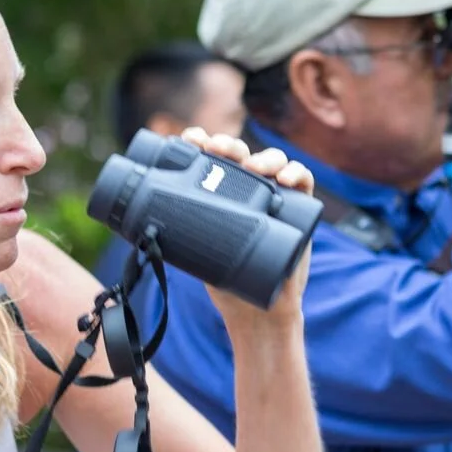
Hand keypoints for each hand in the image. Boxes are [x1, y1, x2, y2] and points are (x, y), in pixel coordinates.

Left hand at [178, 127, 315, 329]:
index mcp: (221, 193)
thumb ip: (181, 237)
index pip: (211, 158)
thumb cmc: (227, 282)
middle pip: (240, 154)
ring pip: (273, 161)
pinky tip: (286, 180)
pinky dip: (297, 173)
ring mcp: (275, 196)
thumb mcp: (197, 255)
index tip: (189, 139)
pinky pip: (303, 181)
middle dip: (228, 144)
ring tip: (253, 168)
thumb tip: (148, 223)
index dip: (201, 142)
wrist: (258, 311)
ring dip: (264, 156)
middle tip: (217, 149)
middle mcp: (248, 189)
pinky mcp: (300, 209)